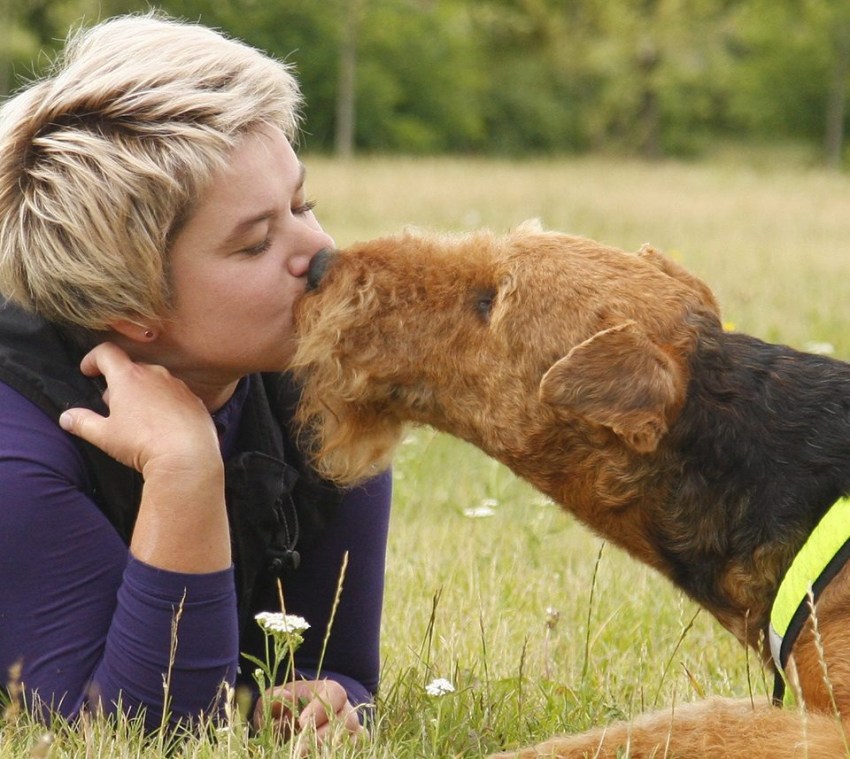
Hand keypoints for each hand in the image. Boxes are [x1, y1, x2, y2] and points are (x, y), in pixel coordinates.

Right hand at [59, 342, 229, 572]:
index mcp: (129, 377)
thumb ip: (82, 422)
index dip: (93, 359)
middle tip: (112, 406)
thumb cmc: (142, 443)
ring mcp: (178, 386)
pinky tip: (164, 424)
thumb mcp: (104, 435)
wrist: (187, 456)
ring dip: (143, 392)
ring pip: (155, 381)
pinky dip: (165, 403)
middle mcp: (155, 374)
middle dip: (119, 383)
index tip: (88, 371)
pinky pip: (175, 395)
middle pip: (131, 369)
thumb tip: (66, 417)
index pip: (106, 352)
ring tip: (139, 418)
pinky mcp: (195, 400)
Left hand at [253, 679, 363, 744]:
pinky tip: (318, 757)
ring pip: (354, 739)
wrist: (286, 727)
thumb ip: (273, 699)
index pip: (335, 694)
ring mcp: (352, 730)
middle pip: (347, 720)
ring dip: (330, 750)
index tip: (301, 722)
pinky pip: (356, 751)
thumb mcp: (271, 703)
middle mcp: (345, 709)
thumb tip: (284, 697)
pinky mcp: (353, 747)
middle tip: (299, 749)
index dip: (321, 709)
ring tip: (304, 755)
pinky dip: (340, 754)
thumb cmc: (280, 711)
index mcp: (327, 691)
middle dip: (322, 737)